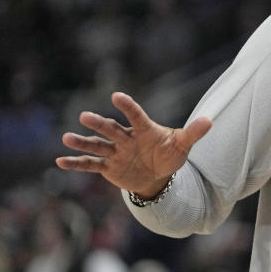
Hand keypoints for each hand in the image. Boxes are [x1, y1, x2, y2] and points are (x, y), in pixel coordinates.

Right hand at [56, 92, 211, 196]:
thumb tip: (210, 121)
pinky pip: (90, 164)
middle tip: (85, 116)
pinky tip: (60, 162)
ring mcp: (115, 151)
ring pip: (97, 145)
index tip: (117, 96)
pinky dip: (76, 163)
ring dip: (82, 142)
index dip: (128, 106)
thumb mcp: (182, 145)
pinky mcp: (108, 166)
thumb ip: (193, 133)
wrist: (157, 175)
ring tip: (67, 138)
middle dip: (99, 124)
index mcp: (144, 129)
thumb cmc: (169, 155)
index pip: (136, 116)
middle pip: (111, 129)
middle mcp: (126, 137)